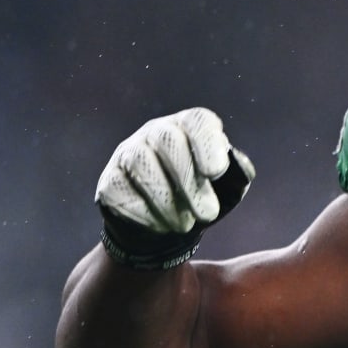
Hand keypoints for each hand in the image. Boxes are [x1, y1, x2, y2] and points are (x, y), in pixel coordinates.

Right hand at [95, 108, 253, 268]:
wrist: (170, 224)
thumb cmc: (205, 195)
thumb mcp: (229, 186)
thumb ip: (237, 174)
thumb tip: (233, 167)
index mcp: (191, 128)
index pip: (197, 121)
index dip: (207, 143)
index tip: (216, 172)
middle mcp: (157, 132)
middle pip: (167, 139)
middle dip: (189, 180)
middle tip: (208, 213)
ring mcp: (129, 153)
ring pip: (140, 162)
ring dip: (165, 198)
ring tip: (185, 224)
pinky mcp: (110, 180)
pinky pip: (120, 189)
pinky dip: (143, 212)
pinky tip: (161, 226)